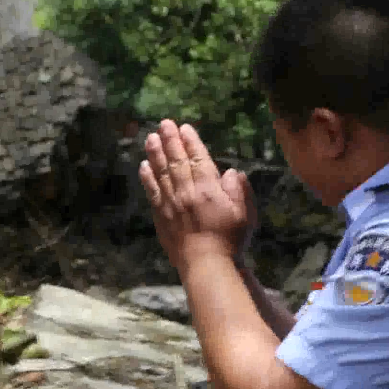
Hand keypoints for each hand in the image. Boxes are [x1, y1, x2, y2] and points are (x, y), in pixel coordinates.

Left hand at [139, 120, 249, 273]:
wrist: (207, 265)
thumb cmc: (230, 240)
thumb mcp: (245, 213)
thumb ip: (238, 190)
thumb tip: (231, 172)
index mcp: (209, 189)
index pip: (198, 159)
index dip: (191, 142)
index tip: (185, 128)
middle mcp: (187, 191)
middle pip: (177, 161)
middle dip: (170, 140)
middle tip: (164, 124)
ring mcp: (172, 203)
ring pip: (161, 172)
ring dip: (155, 153)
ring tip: (150, 138)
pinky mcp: (161, 216)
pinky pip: (152, 192)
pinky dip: (147, 177)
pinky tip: (143, 166)